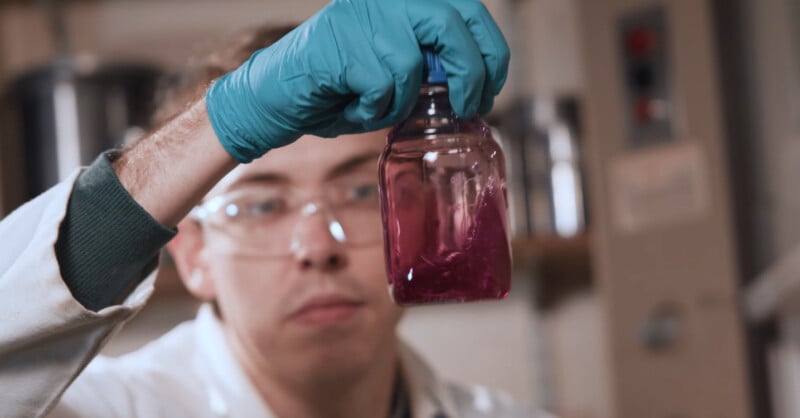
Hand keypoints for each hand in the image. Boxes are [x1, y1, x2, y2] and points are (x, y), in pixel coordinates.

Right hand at [205, 0, 509, 162]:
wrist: (276, 97)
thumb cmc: (340, 88)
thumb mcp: (396, 68)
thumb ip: (433, 62)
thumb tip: (479, 81)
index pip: (466, 8)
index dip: (490, 48)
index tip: (492, 85)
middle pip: (450, 24)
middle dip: (470, 73)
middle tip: (470, 107)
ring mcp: (360, 16)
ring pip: (411, 63)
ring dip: (403, 101)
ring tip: (379, 108)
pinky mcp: (340, 44)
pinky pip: (381, 86)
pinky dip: (374, 109)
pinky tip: (356, 108)